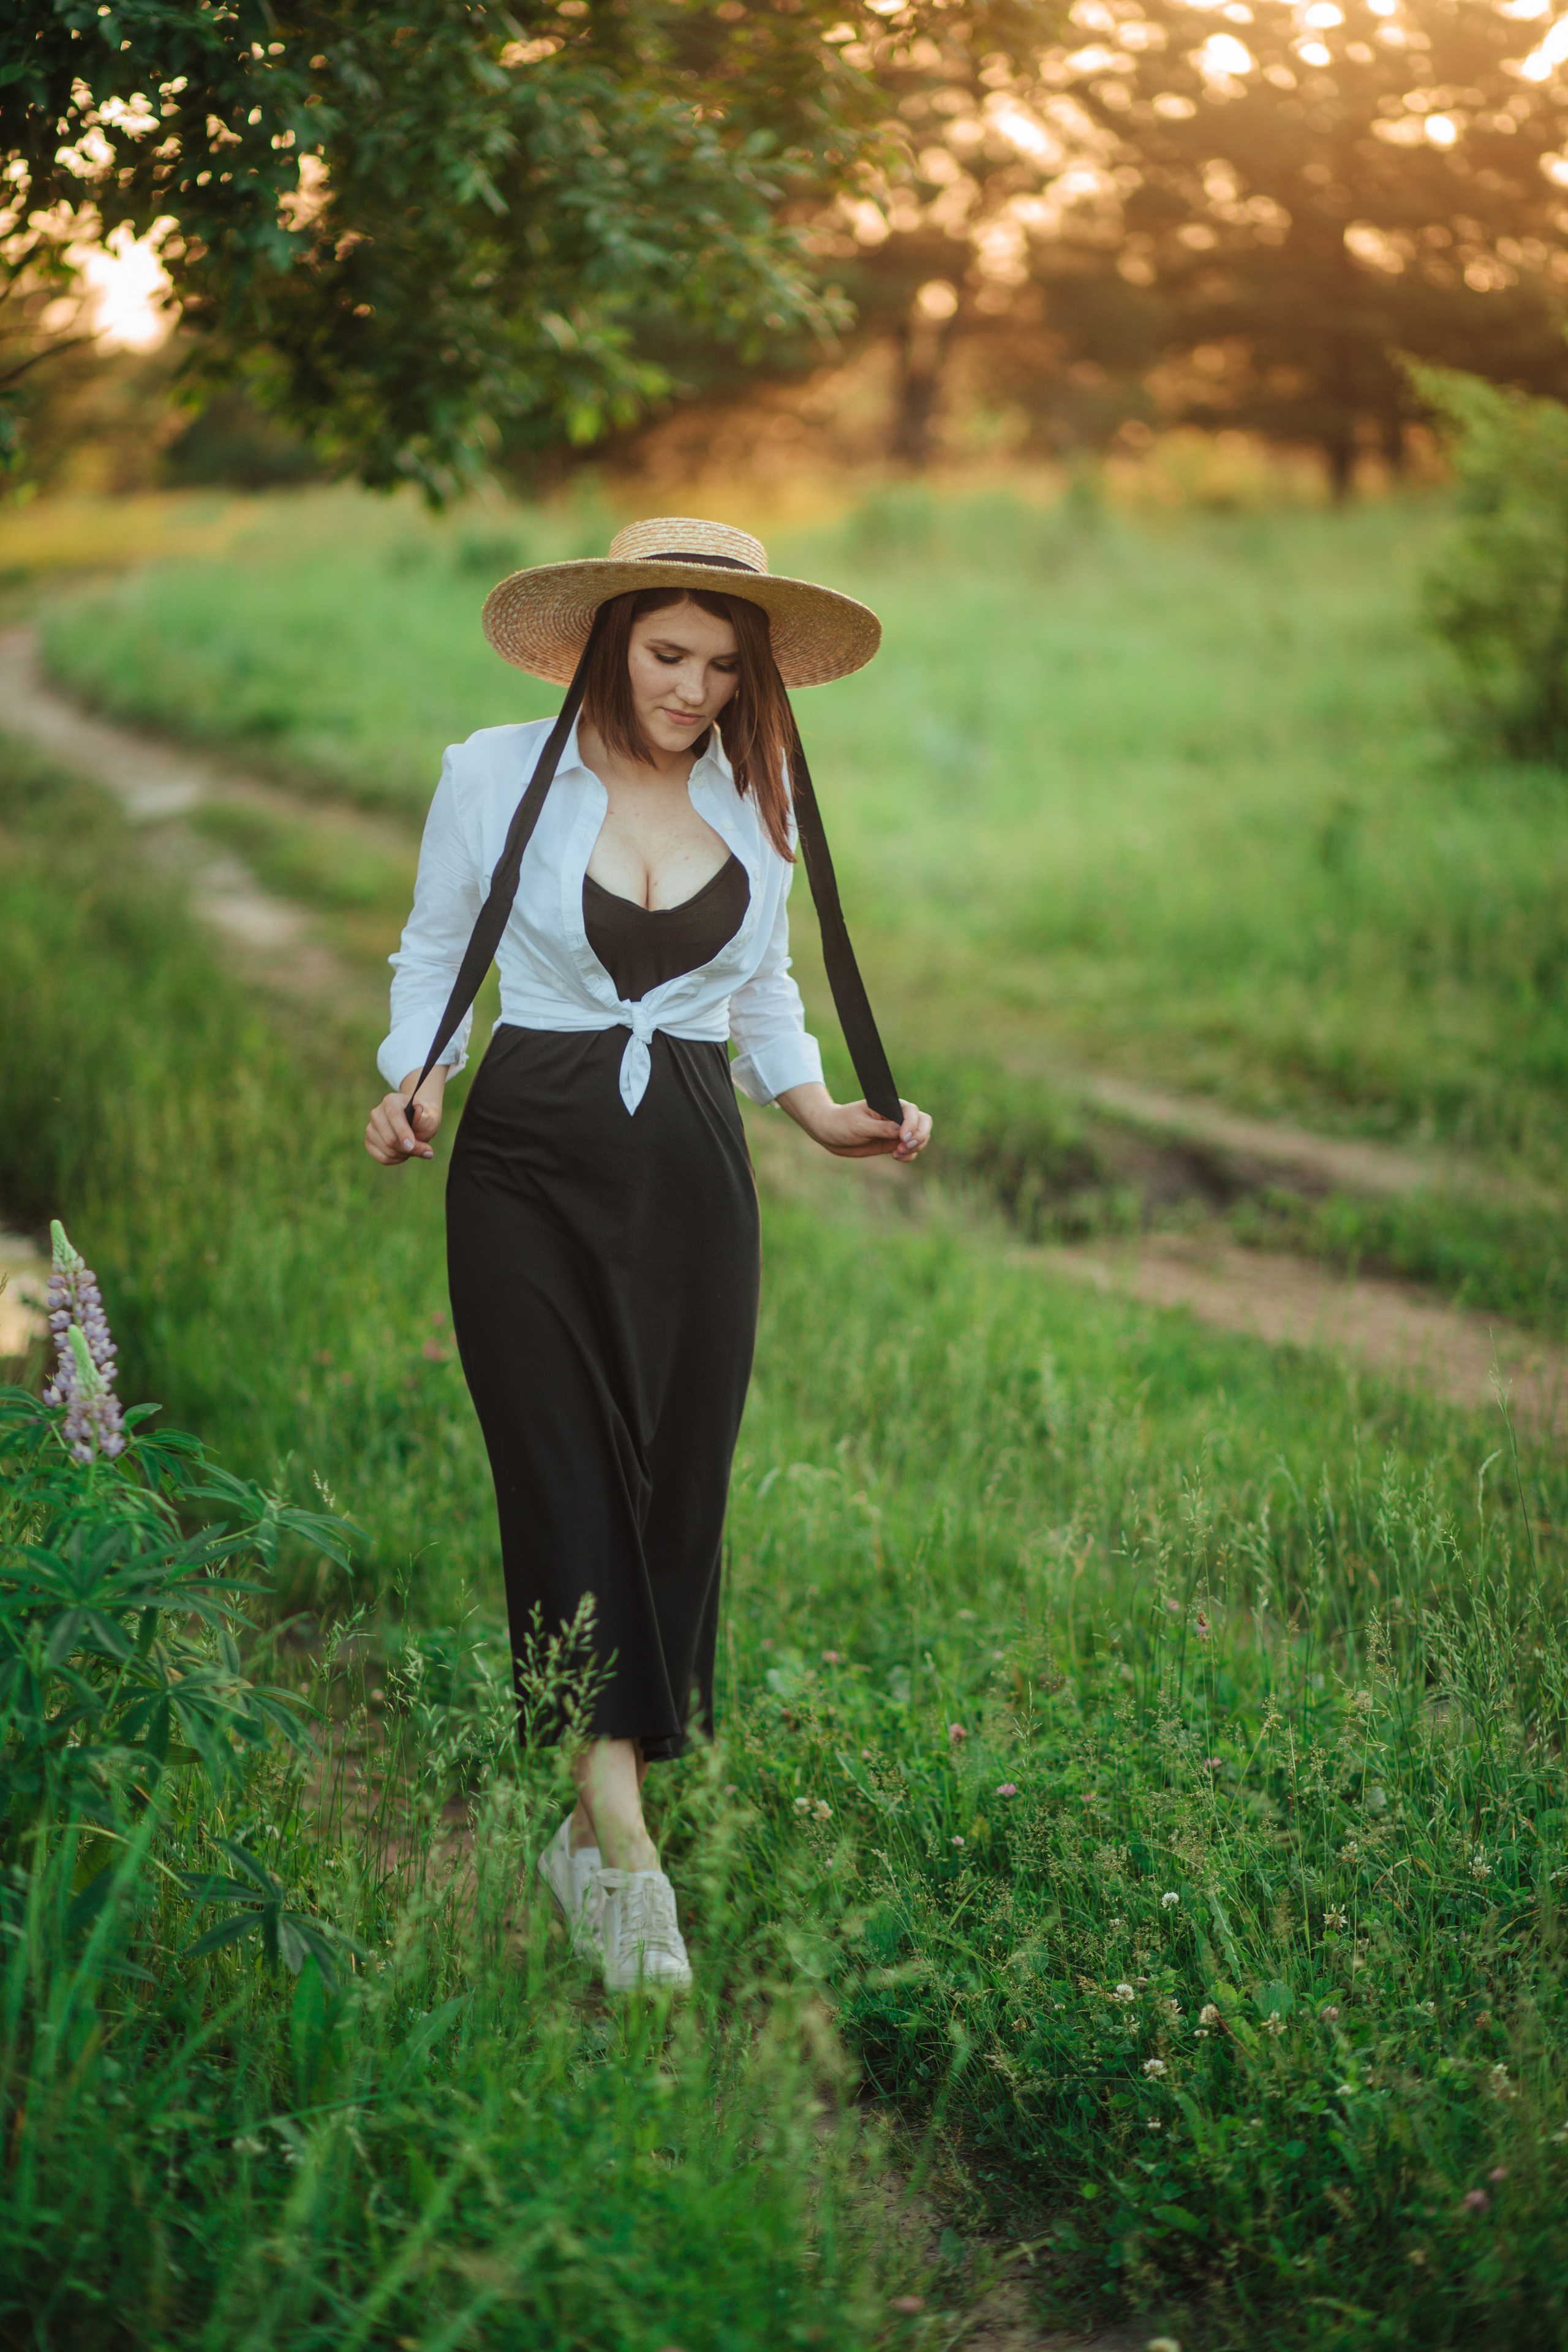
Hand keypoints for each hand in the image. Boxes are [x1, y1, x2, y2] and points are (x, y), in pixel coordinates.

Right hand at [365, 1070, 444, 1165]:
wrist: (417, 1124)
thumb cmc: (424, 1119)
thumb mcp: (430, 1117)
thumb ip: (424, 1118)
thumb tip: (417, 1113)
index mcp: (391, 1101)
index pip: (393, 1116)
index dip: (402, 1132)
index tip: (412, 1146)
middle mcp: (376, 1113)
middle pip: (390, 1139)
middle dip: (410, 1149)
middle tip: (427, 1151)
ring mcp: (371, 1128)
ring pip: (387, 1151)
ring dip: (405, 1154)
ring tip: (415, 1148)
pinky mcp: (369, 1142)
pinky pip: (383, 1158)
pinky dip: (397, 1160)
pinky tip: (405, 1153)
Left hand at [777, 1084, 931, 1162]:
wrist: (829, 1133)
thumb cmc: (841, 1123)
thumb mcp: (859, 1125)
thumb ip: (881, 1128)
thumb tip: (901, 1130)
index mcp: (889, 1105)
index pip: (912, 1111)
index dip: (912, 1125)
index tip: (903, 1138)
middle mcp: (896, 1116)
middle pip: (923, 1122)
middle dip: (919, 1136)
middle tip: (905, 1147)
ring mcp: (896, 1130)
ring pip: (920, 1137)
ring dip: (915, 1148)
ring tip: (897, 1153)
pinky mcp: (892, 1143)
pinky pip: (911, 1150)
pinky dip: (909, 1155)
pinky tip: (896, 1156)